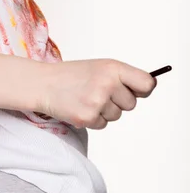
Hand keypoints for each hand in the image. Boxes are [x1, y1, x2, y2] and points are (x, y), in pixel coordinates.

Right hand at [37, 58, 156, 129]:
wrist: (44, 83)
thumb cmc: (73, 75)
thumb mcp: (99, 67)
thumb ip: (123, 76)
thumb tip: (148, 89)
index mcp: (112, 68)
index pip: (146, 83)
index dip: (143, 89)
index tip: (138, 91)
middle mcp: (107, 83)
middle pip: (131, 104)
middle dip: (118, 101)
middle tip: (98, 91)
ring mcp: (98, 101)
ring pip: (117, 115)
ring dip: (104, 111)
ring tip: (86, 97)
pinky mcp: (88, 117)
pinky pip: (103, 124)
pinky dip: (94, 119)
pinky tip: (80, 106)